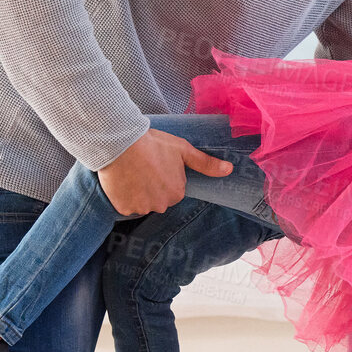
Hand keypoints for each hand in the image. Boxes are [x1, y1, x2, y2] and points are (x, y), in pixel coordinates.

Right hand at [96, 128, 232, 216]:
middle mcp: (162, 205)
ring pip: (142, 203)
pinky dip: (124, 196)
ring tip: (132, 172)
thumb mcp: (183, 150)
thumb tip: (230, 170)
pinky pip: (126, 206)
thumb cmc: (154, 144)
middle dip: (152, 187)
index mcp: (177, 192)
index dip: (164, 177)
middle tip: (144, 168)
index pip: (173, 190)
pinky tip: (123, 181)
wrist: (122, 143)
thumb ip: (206, 164)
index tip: (156, 165)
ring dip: (138, 193)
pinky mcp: (124, 208)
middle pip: (158, 199)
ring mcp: (142, 208)